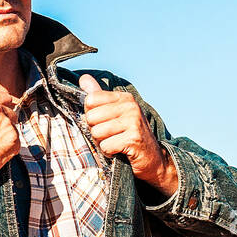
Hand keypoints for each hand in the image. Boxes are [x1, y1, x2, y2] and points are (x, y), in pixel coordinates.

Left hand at [78, 74, 178, 196]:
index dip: (91, 115)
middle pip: (91, 118)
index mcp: (124, 98)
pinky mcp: (134, 139)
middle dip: (96, 131)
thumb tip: (83, 78)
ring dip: (102, 142)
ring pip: (97, 132)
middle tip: (110, 135)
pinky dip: (109, 152)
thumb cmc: (128, 135)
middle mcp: (130, 106)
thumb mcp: (114, 113)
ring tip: (115, 142)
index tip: (104, 121)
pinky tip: (120, 151)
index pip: (90, 100)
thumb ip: (98, 96)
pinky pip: (105, 146)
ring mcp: (134, 122)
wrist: (153, 159)